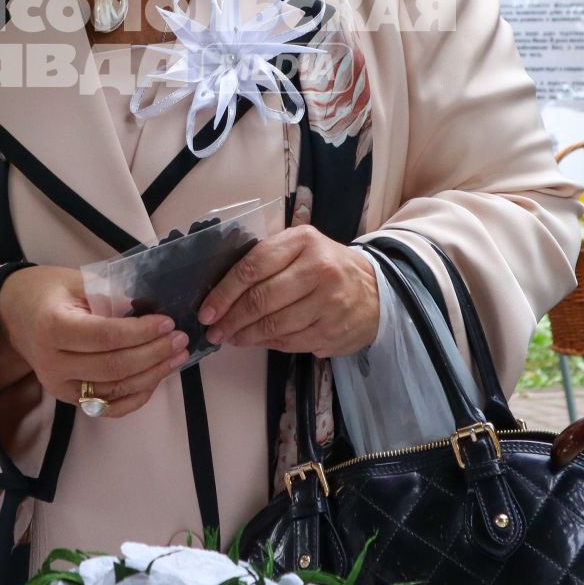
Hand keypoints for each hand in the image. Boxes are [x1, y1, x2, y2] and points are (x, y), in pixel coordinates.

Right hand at [0, 266, 189, 418]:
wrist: (14, 315)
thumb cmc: (48, 292)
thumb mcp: (76, 280)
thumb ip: (110, 293)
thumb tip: (150, 307)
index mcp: (53, 327)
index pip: (104, 336)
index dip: (140, 332)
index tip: (167, 322)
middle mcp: (53, 363)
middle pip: (113, 367)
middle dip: (153, 354)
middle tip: (179, 339)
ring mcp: (60, 386)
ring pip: (115, 389)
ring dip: (152, 375)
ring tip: (177, 356)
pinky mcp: (68, 399)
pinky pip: (108, 407)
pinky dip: (136, 397)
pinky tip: (156, 379)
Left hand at [197, 226, 381, 357]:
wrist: (376, 291)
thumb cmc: (327, 267)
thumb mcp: (302, 248)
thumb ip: (268, 259)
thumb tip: (222, 291)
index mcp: (304, 241)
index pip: (253, 267)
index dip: (224, 292)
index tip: (207, 309)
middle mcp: (319, 270)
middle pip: (261, 300)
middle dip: (231, 319)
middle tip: (214, 330)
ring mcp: (329, 304)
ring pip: (273, 325)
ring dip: (245, 335)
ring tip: (231, 337)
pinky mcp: (333, 331)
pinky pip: (289, 342)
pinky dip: (268, 344)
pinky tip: (257, 341)